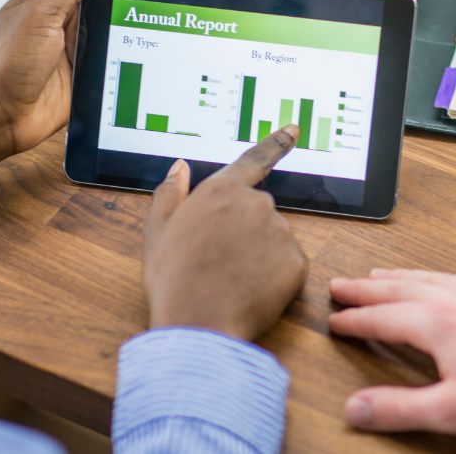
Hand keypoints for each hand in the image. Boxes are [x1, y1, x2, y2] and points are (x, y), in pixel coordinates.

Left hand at [0, 0, 218, 166]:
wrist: (2, 115)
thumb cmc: (6, 65)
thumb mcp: (38, 16)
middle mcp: (71, 15)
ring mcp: (83, 42)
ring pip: (128, 17)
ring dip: (156, 10)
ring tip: (189, 2)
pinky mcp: (92, 67)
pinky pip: (126, 49)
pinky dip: (148, 42)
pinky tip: (170, 40)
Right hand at [144, 126, 308, 339]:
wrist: (198, 326)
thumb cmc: (174, 279)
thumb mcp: (158, 231)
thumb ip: (170, 192)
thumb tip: (179, 167)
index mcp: (223, 190)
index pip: (256, 159)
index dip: (277, 142)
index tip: (294, 130)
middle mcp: (257, 203)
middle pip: (257, 210)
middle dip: (243, 230)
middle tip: (217, 259)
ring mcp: (281, 232)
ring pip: (273, 238)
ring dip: (258, 253)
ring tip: (229, 279)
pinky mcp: (297, 263)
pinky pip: (287, 266)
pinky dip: (273, 277)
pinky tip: (249, 291)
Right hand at [328, 269, 455, 435]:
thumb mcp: (452, 410)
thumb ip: (400, 408)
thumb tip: (356, 407)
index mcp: (436, 322)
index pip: (381, 318)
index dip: (353, 320)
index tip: (334, 320)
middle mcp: (454, 297)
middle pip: (397, 288)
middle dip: (364, 289)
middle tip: (340, 285)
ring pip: (426, 277)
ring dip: (396, 277)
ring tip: (377, 276)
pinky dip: (436, 275)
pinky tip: (439, 277)